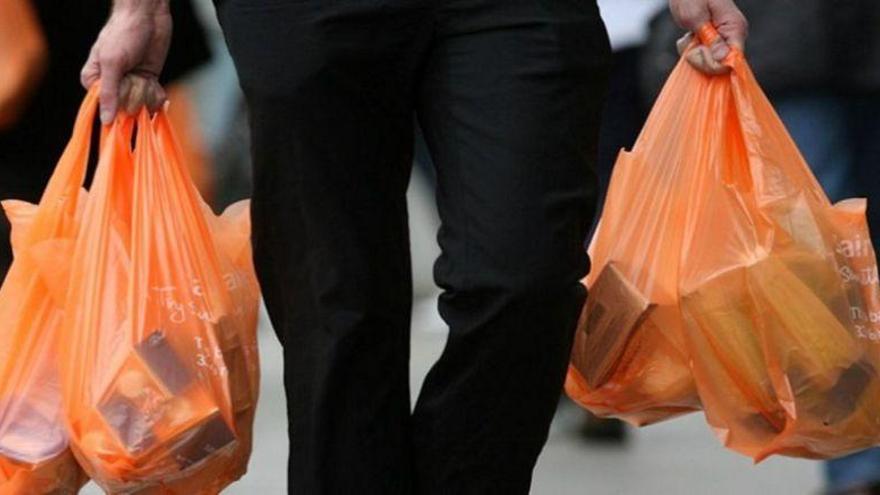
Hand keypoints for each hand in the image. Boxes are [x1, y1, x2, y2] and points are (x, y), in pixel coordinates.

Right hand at [80, 0, 171, 122]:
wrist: (147, 17)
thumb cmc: (124, 33)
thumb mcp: (113, 63)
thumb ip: (109, 93)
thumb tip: (105, 120)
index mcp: (94, 81)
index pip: (105, 108)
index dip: (118, 104)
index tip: (125, 88)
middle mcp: (112, 86)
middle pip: (126, 109)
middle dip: (135, 94)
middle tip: (134, 74)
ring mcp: (130, 86)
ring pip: (142, 106)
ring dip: (147, 92)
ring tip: (144, 75)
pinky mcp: (147, 83)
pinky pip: (153, 101)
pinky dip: (157, 94)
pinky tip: (155, 83)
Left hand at [669, 0, 747, 74]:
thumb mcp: (696, 16)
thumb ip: (709, 38)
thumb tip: (722, 59)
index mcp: (735, 28)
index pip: (734, 59)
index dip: (714, 63)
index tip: (698, 51)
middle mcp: (733, 36)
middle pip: (719, 65)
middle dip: (700, 57)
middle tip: (691, 38)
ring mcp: (724, 41)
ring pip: (708, 63)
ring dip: (693, 53)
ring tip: (690, 34)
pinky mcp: (714, 43)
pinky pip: (702, 58)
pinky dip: (691, 51)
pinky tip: (690, 36)